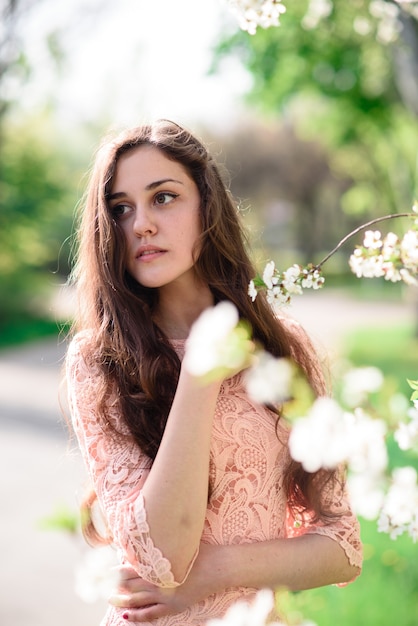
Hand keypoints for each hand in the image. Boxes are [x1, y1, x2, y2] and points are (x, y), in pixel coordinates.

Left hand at [108, 543, 227, 622]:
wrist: (219, 566)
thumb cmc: (201, 550)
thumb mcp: (179, 542)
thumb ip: (162, 542)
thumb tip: (147, 537)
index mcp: (159, 564)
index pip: (130, 569)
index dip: (116, 571)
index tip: (105, 570)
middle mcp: (159, 582)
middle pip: (130, 586)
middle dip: (115, 585)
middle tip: (101, 585)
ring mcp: (166, 596)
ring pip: (137, 600)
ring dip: (122, 600)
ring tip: (110, 599)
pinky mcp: (174, 606)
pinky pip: (151, 614)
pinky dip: (138, 616)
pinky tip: (127, 616)